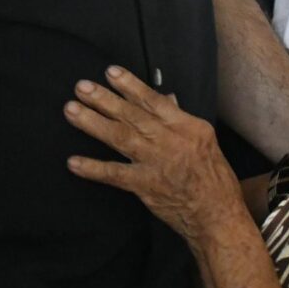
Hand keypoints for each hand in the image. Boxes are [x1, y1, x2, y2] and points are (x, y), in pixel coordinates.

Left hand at [65, 66, 246, 242]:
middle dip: (103, 99)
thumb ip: (180, 119)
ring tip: (71, 111)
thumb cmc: (214, 179)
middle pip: (132, 114)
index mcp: (187, 126)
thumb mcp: (205, 142)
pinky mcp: (146, 185)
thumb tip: (166, 98)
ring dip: (93, 123)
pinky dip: (94, 168)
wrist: (218, 215)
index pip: (153, 100)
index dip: (130, 85)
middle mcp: (171, 140)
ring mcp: (157, 162)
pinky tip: (74, 162)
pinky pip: (115, 174)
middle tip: (81, 87)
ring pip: (120, 137)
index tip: (110, 72)